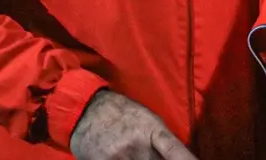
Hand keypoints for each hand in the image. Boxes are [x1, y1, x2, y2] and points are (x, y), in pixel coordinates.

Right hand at [70, 90, 197, 159]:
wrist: (87, 110)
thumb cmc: (123, 113)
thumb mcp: (148, 119)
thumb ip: (162, 140)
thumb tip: (178, 157)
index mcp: (153, 130)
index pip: (174, 150)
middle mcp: (137, 144)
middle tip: (151, 155)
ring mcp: (119, 156)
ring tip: (136, 155)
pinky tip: (123, 157)